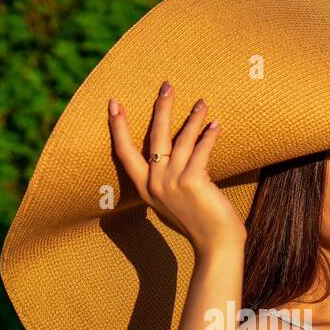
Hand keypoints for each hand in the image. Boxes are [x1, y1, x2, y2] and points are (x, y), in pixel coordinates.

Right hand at [108, 81, 245, 253]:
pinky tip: (216, 125)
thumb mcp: (172, 201)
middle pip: (154, 136)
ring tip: (202, 103)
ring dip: (193, 118)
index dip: (119, 127)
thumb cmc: (198, 222)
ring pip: (181, 140)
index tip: (114, 104)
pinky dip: (208, 136)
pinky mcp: (193, 182)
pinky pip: (201, 150)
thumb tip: (170, 152)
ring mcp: (172, 183)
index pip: (125, 153)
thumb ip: (166, 179)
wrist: (215, 244)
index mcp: (145, 189)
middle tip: (167, 86)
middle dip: (161, 108)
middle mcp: (155, 184)